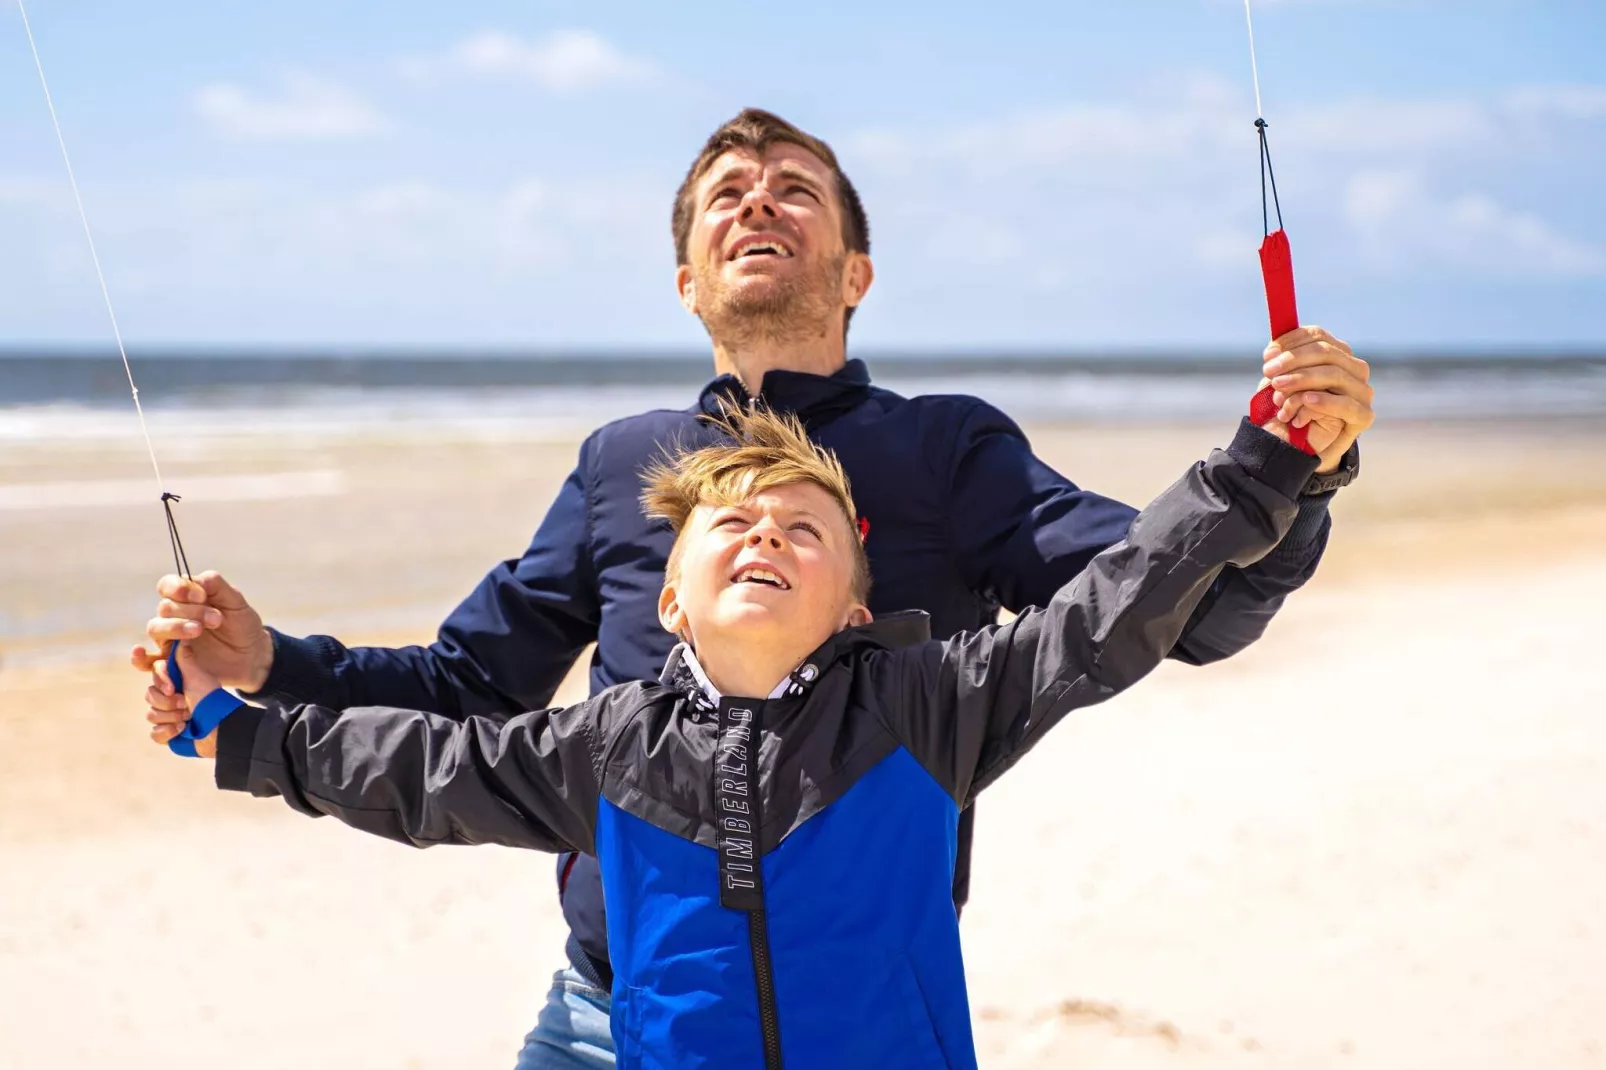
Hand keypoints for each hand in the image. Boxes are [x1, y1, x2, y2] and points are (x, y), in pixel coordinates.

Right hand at [130, 571, 272, 691]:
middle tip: (216, 619)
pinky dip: (139, 659)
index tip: (201, 596)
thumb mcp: (237, 603)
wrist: (252, 655)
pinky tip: (140, 653)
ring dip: (174, 628)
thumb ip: (217, 587)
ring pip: (155, 629)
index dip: (178, 588)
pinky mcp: (170, 663)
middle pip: (165, 608)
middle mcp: (173, 617)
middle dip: (190, 611)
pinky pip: (147, 662)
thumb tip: (196, 579)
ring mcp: (169, 640)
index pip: (167, 586)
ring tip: (197, 630)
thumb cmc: (242, 625)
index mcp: (186, 598)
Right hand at [145, 645, 221, 757]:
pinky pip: (154, 734)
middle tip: (185, 704)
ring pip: (151, 714)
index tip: (172, 688)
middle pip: (150, 695)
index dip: (161, 681)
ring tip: (188, 718)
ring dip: (170, 717)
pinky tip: (181, 731)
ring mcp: (168, 715)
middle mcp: (170, 696)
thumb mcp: (197, 676)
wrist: (222, 727)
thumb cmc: (211, 700)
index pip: (154, 674)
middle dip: (167, 702)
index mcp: (176, 679)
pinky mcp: (169, 733)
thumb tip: (180, 637)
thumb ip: (183, 658)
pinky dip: (167, 733)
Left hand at [1258, 326, 1374, 472]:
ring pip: (1335, 374)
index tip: (1267, 355)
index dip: (1291, 342)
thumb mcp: (1280, 381)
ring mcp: (1361, 391)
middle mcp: (1353, 368)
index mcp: (1336, 354)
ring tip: (1278, 389)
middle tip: (1269, 372)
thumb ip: (1282, 362)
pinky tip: (1306, 400)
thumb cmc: (1287, 408)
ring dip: (1301, 380)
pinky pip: (1346, 405)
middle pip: (1327, 352)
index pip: (1318, 335)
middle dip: (1292, 360)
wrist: (1295, 446)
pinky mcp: (1363, 416)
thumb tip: (1274, 346)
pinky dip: (1324, 401)